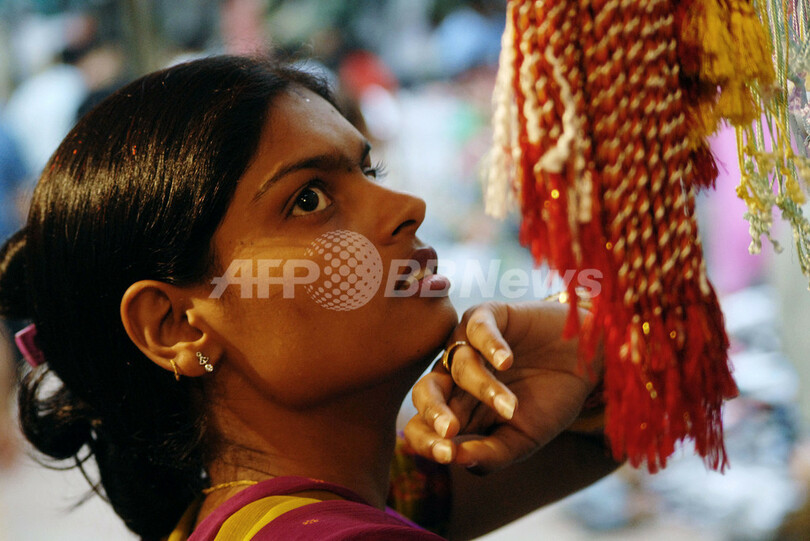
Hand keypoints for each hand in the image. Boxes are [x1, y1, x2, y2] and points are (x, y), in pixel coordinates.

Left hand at [404, 300, 601, 472]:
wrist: (588, 363)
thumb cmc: (551, 402)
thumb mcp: (524, 439)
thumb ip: (491, 454)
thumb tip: (456, 460)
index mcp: (458, 409)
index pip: (424, 425)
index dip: (427, 440)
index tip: (446, 454)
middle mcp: (456, 376)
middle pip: (426, 391)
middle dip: (434, 412)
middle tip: (450, 430)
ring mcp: (470, 344)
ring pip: (458, 364)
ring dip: (484, 388)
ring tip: (511, 407)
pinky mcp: (490, 315)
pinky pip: (478, 328)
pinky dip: (490, 345)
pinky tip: (507, 361)